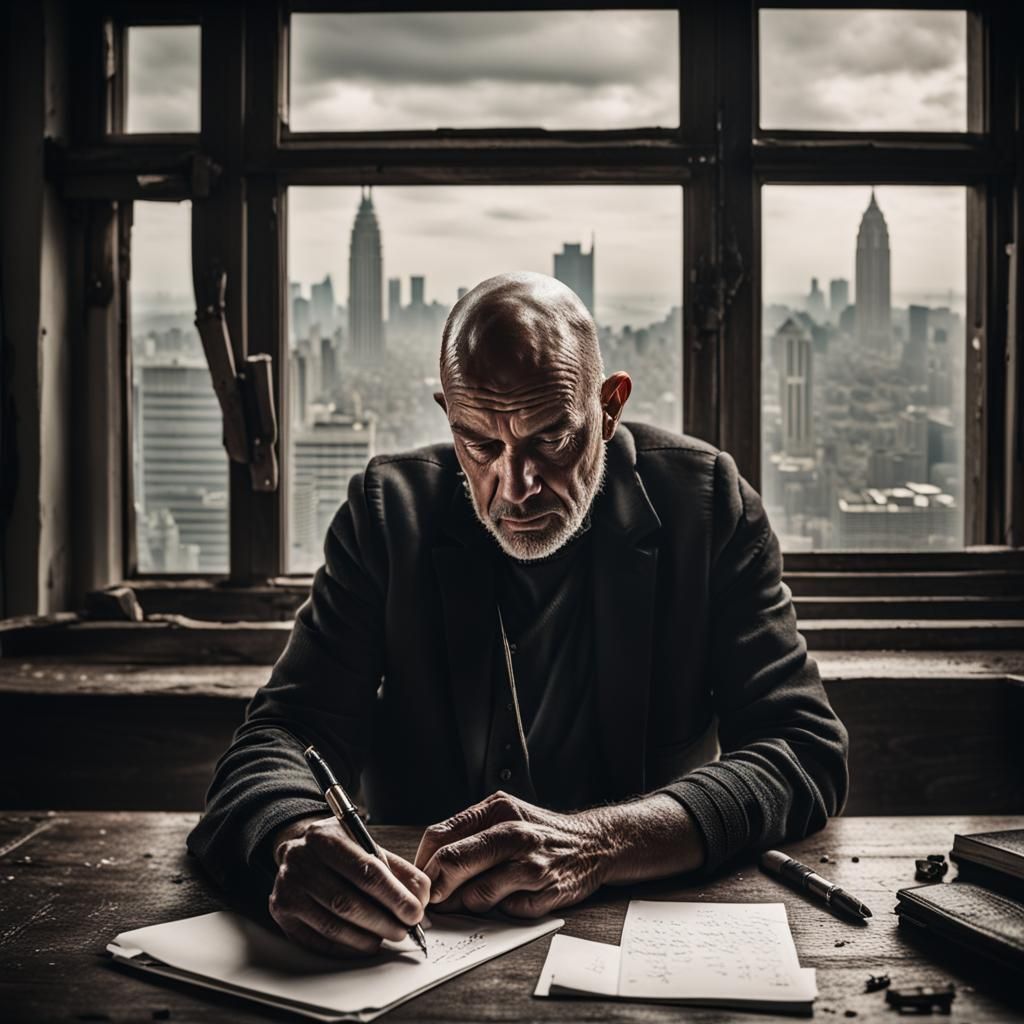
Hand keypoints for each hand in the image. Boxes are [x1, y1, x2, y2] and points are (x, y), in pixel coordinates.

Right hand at [268, 816, 429, 957]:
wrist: (297, 848)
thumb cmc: (340, 848)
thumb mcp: (367, 844)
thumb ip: (398, 869)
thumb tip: (422, 897)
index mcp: (325, 836)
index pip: (366, 871)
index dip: (394, 896)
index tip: (415, 912)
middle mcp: (300, 860)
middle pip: (348, 902)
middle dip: (382, 921)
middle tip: (404, 930)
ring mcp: (287, 888)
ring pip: (332, 924)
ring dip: (366, 937)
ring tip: (386, 936)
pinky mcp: (281, 912)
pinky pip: (317, 939)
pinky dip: (345, 946)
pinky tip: (363, 943)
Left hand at [413, 792, 611, 918]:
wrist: (594, 843)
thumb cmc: (540, 831)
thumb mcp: (504, 814)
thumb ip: (468, 832)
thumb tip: (429, 865)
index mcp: (497, 810)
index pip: (440, 836)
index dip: (424, 864)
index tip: (422, 880)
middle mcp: (514, 834)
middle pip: (452, 863)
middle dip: (437, 888)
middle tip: (436, 899)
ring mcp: (531, 865)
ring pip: (475, 896)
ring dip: (469, 903)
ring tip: (481, 895)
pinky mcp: (546, 893)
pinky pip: (506, 912)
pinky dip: (503, 910)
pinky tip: (514, 896)